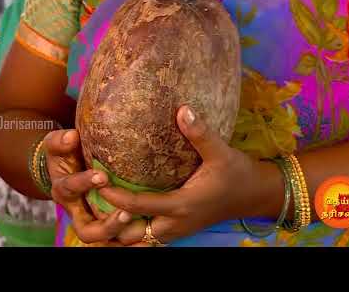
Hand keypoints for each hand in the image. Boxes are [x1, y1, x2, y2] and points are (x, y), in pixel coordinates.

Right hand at [43, 129, 132, 245]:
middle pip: (88, 231)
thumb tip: (72, 135)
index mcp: (63, 191)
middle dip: (108, 225)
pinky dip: (133, 243)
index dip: (84, 184)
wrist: (67, 167)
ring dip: (123, 236)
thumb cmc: (65, 152)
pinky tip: (150, 241)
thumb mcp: (58, 144)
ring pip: (105, 241)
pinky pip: (119, 242)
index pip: (71, 190)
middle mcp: (76, 212)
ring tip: (143, 229)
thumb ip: (61, 141)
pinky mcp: (106, 226)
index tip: (102, 176)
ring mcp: (91, 222)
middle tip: (127, 213)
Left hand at [97, 105, 280, 244]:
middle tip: (93, 201)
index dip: (115, 197)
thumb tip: (183, 109)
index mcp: (182, 205)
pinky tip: (124, 211)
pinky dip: (133, 228)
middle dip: (112, 222)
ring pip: (140, 239)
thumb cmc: (237, 174)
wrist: (255, 195)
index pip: (140, 206)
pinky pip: (149, 236)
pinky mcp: (179, 229)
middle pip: (133, 233)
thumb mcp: (221, 152)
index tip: (97, 183)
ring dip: (122, 227)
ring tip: (102, 208)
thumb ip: (201, 133)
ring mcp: (177, 230)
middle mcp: (175, 224)